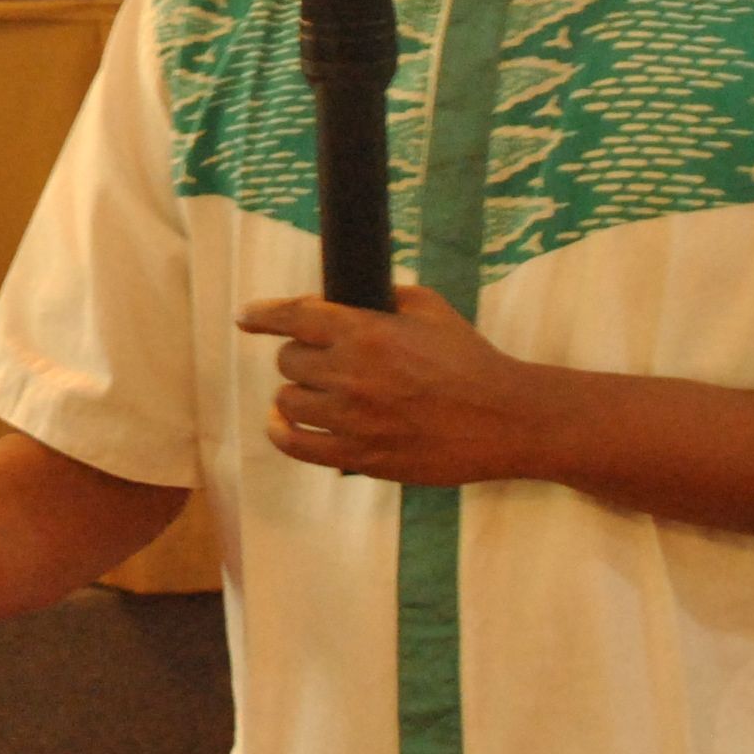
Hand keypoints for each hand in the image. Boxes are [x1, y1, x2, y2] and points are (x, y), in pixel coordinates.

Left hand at [236, 285, 550, 487]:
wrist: (507, 419)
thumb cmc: (471, 359)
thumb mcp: (430, 308)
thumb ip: (383, 297)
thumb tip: (345, 296)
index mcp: (366, 332)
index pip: (294, 317)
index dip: (262, 314)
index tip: (246, 316)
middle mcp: (351, 375)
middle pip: (288, 360)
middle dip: (300, 355)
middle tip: (320, 359)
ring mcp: (353, 420)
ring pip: (287, 401)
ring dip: (296, 393)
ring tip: (313, 392)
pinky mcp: (360, 458)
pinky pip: (296, 446)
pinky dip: (283, 433)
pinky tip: (284, 425)